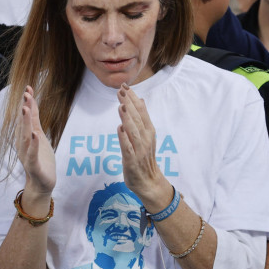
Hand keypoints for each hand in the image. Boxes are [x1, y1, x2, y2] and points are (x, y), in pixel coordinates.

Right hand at [15, 86, 54, 195]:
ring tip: (26, 109)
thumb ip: (34, 121)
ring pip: (26, 137)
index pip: (27, 117)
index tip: (29, 87)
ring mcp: (27, 155)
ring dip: (26, 123)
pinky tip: (34, 135)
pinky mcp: (34, 166)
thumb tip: (30, 102)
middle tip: (26, 94)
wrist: (41, 184)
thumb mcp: (38, 136)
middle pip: (24, 124)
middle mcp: (23, 144)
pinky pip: (32, 154)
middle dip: (25, 109)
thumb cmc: (40, 159)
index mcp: (25, 137)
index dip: (27, 103)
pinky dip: (33, 145)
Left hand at [117, 85, 170, 209]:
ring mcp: (139, 150)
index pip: (141, 111)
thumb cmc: (144, 157)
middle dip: (129, 104)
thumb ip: (142, 118)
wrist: (149, 182)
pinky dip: (124, 139)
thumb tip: (140, 99)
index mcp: (149, 131)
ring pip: (133, 132)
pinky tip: (120, 129)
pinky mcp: (132, 161)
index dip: (133, 99)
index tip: (125, 86)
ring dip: (127, 119)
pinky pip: (128, 148)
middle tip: (121, 90)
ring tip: (121, 106)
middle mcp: (146, 139)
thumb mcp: (145, 135)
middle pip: (137, 118)